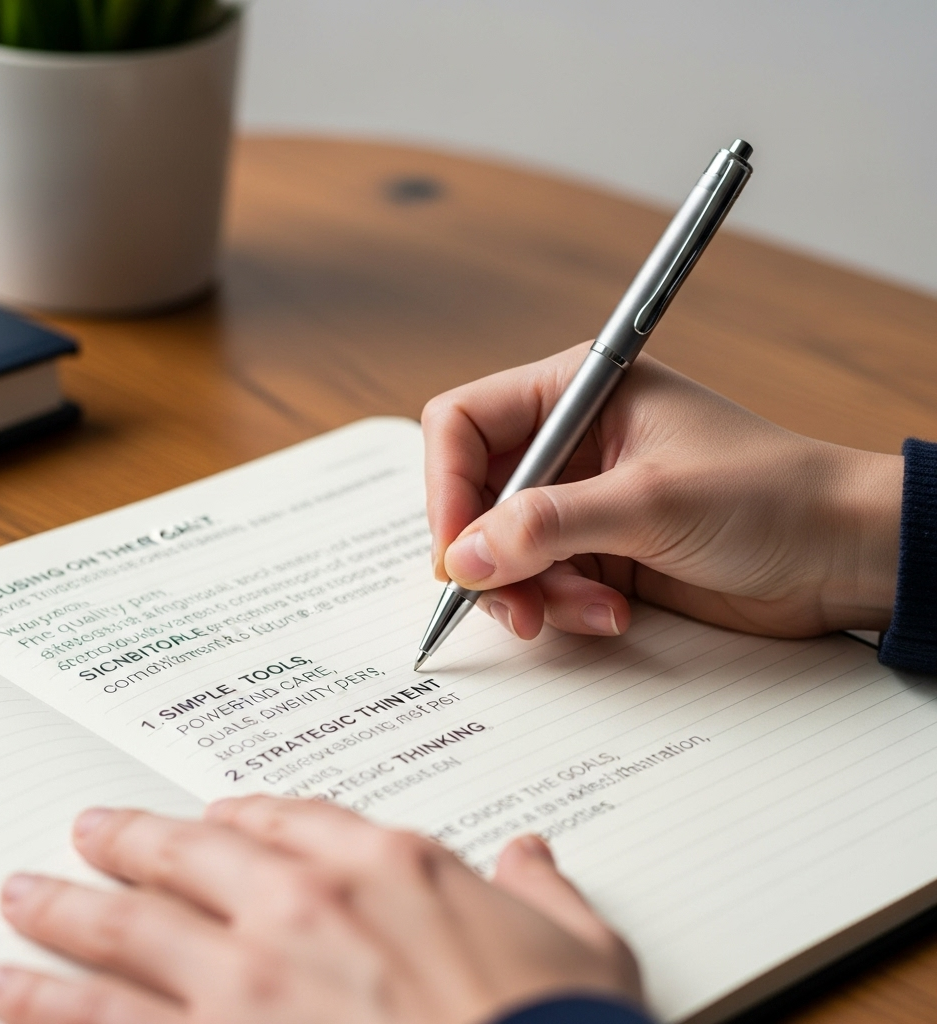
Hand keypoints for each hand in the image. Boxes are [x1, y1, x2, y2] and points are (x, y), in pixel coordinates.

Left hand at [0, 797, 642, 1023]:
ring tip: (22, 904)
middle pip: (191, 858)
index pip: (293, 818)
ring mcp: (254, 984)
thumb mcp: (578, 944)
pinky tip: (16, 998)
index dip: (242, 818)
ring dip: (67, 918)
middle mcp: (309, 908)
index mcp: (390, 864)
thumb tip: (536, 857)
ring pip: (132, 935)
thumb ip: (542, 888)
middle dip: (130, 844)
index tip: (211, 822)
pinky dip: (56, 1011)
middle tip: (88, 832)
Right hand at [423, 345, 902, 638]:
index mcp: (577, 393)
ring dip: (532, 591)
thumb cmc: (769, 496)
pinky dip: (563, 608)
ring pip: (502, 549)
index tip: (455, 552)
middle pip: (474, 496)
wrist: (840, 554)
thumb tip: (462, 556)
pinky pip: (542, 583)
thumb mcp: (650, 502)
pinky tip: (612, 616)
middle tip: (515, 603)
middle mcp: (570, 443)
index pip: (464, 424)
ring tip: (589, 610)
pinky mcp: (598, 551)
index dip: (445, 486)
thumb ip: (548, 525)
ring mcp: (582, 501)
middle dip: (489, 555)